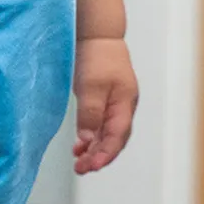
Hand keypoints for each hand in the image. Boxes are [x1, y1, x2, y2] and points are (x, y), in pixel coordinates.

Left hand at [72, 36, 137, 174]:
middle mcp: (123, 106)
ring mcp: (115, 102)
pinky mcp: (105, 97)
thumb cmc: (97, 56)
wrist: (98, 34)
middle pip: (114, 139)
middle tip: (81, 169)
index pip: (117, 137)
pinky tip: (80, 143)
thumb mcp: (91, 86)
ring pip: (107, 133)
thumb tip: (87, 138)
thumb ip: (90, 113)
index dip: (105, 154)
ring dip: (94, 147)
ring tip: (78, 161)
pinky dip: (91, 135)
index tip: (92, 167)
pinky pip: (100, 123)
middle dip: (99, 156)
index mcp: (124, 104)